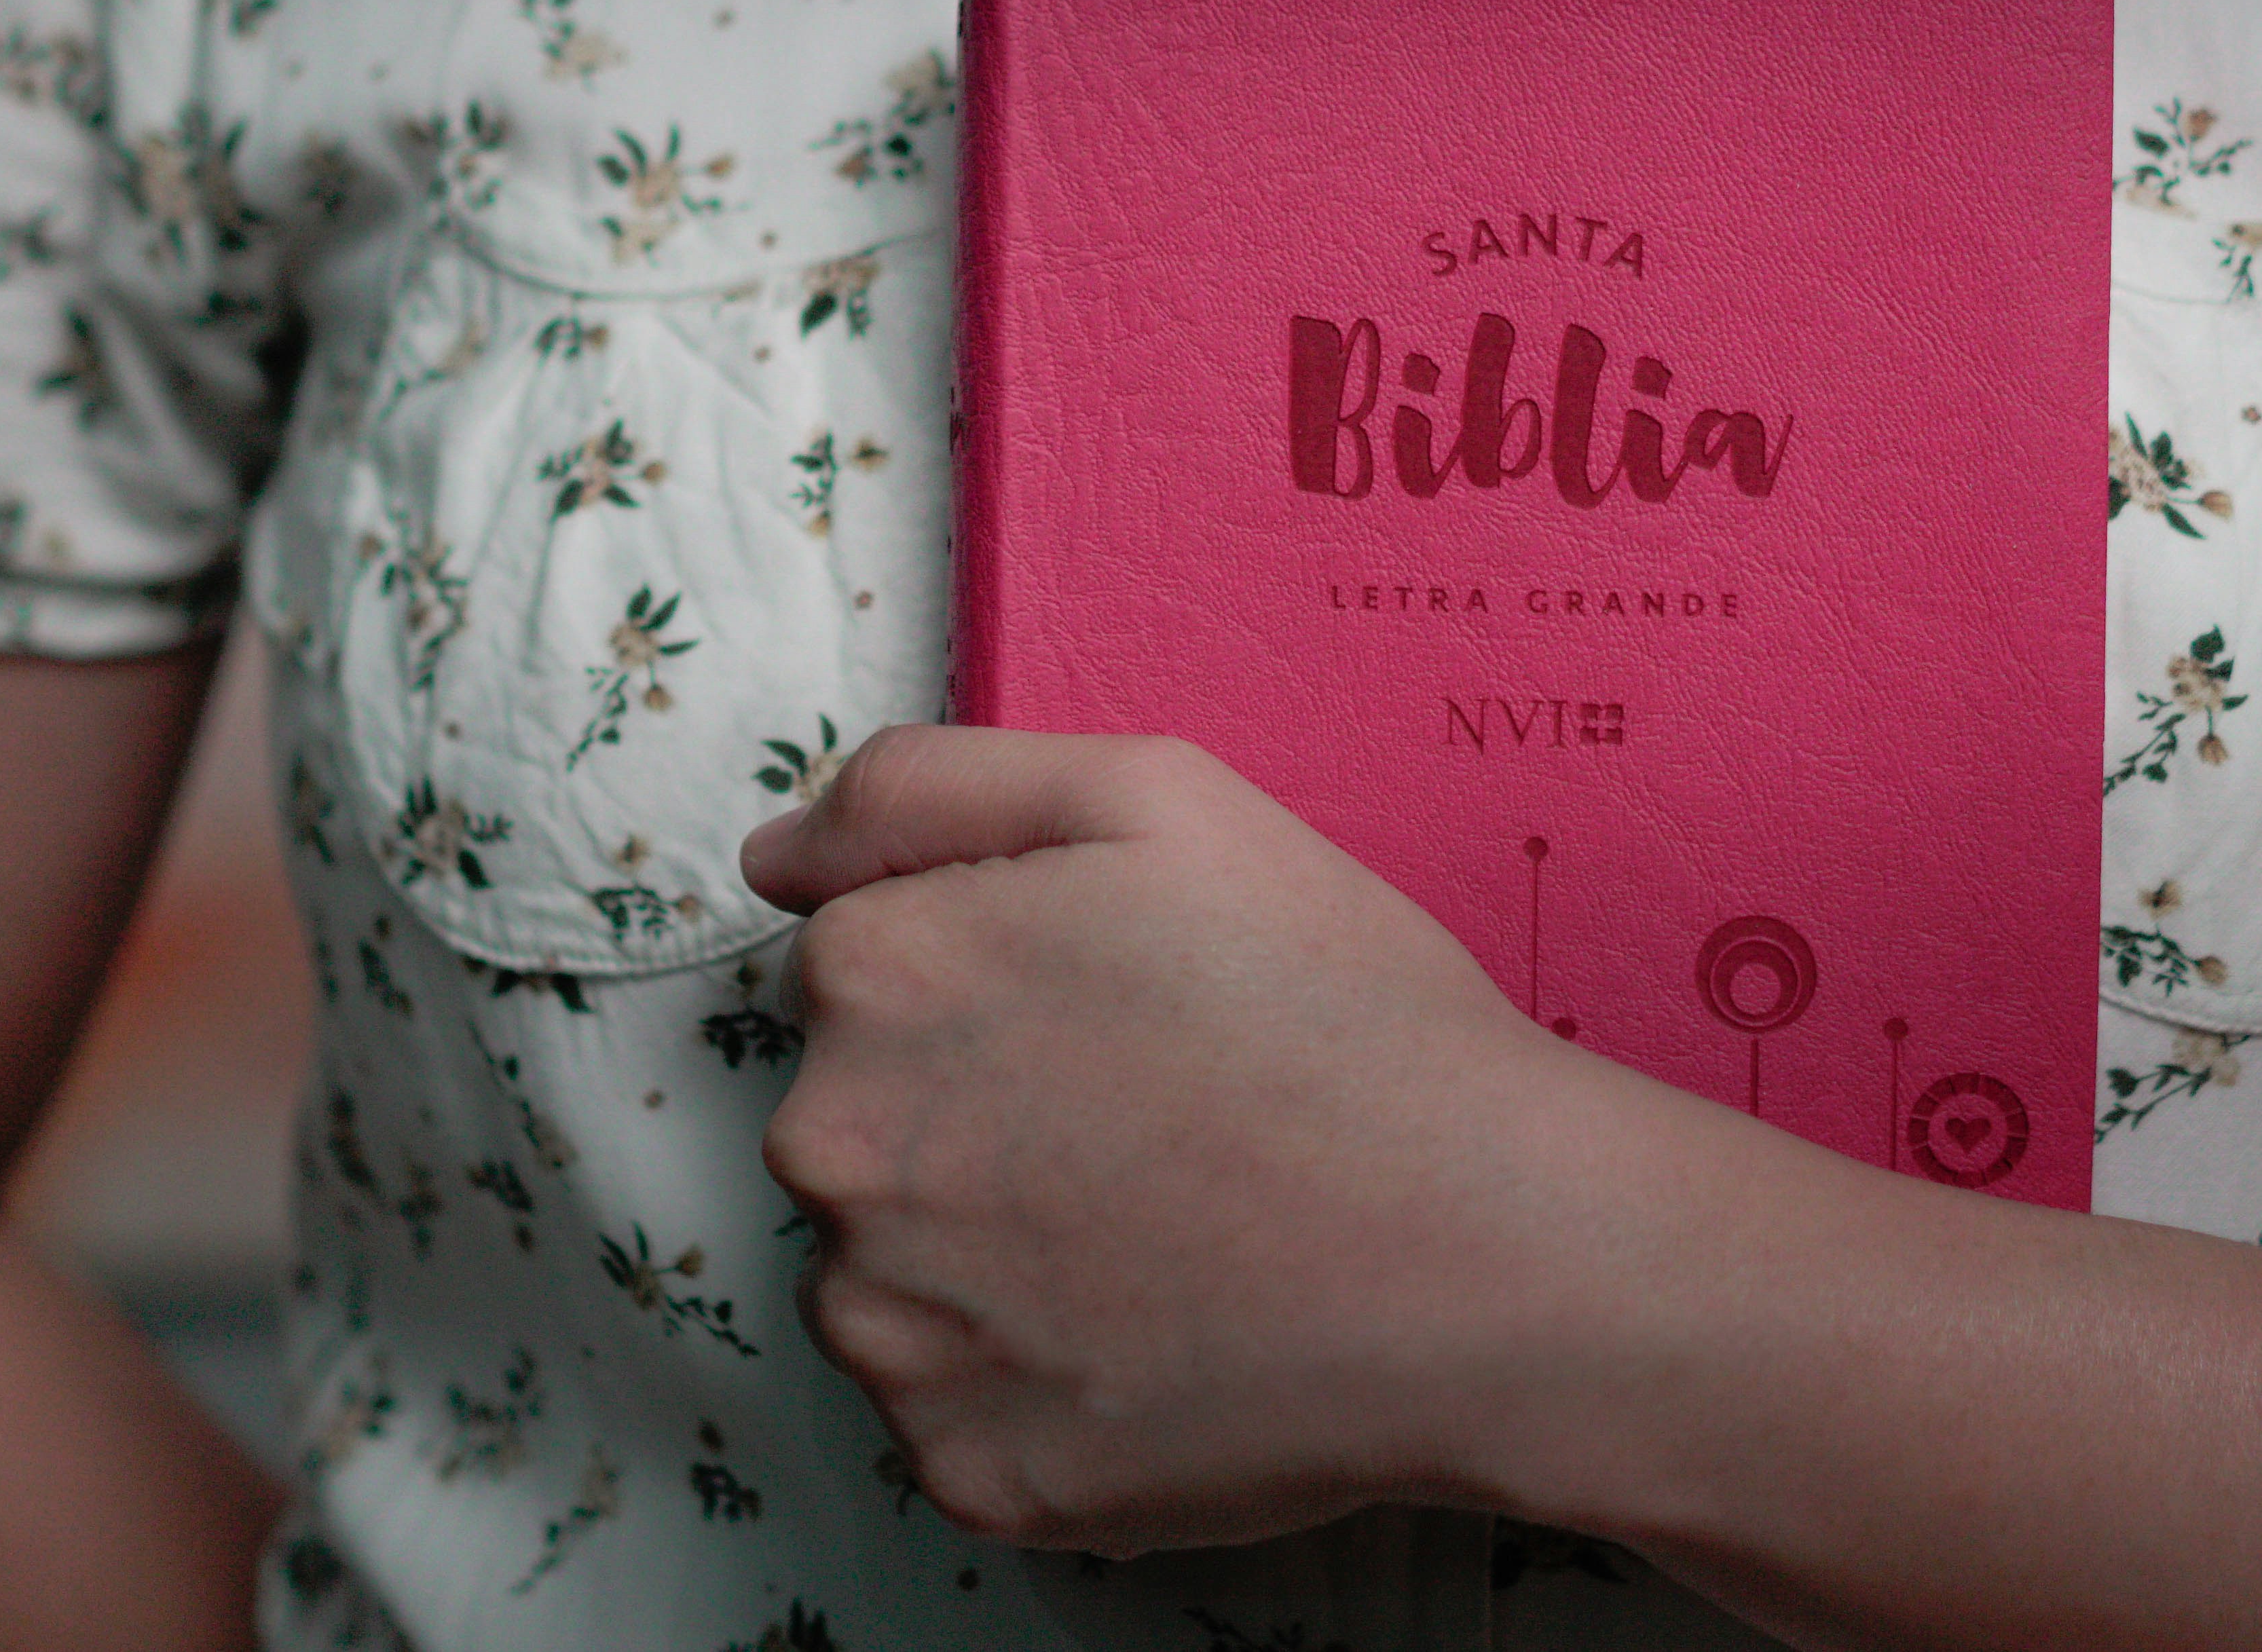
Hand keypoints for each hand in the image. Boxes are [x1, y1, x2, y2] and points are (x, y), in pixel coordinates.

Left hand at [739, 724, 1747, 1556]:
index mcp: (873, 976)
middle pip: (860, 1123)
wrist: (1490, 1254)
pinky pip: (956, 1413)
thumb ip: (924, 789)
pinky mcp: (962, 1471)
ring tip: (1160, 1237)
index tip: (1109, 1014)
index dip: (992, 981)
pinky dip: (1034, 1385)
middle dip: (972, 1118)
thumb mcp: (1153, 798)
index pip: (860, 970)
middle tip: (1150, 1128)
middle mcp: (835, 1153)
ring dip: (985, 1259)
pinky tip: (1155, 1339)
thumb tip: (771, 858)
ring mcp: (893, 1332)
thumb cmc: (1339, 1009)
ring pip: (893, 1275)